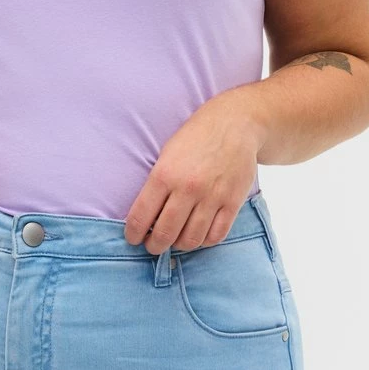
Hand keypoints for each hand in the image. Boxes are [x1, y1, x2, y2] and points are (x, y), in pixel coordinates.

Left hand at [123, 94, 265, 254]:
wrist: (234, 123)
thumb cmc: (195, 137)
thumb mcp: (167, 153)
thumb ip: (157, 184)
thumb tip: (146, 216)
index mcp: (165, 174)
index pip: (141, 216)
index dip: (134, 234)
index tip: (133, 239)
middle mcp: (187, 188)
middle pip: (165, 234)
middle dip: (155, 246)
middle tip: (153, 245)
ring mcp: (212, 197)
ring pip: (191, 240)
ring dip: (179, 245)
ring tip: (175, 240)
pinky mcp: (232, 202)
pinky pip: (216, 236)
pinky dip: (204, 241)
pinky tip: (198, 234)